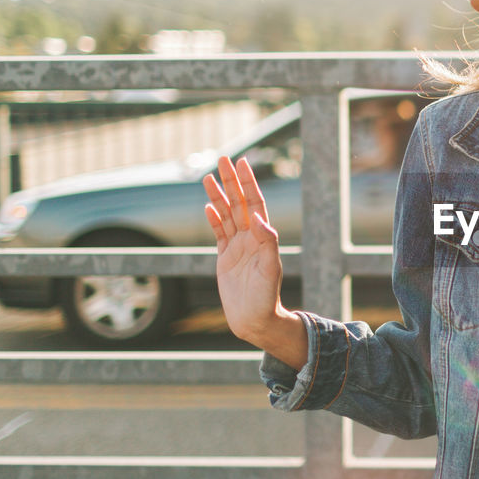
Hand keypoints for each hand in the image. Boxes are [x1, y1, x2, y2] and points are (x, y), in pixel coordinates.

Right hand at [203, 155, 285, 342]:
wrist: (254, 319)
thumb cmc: (267, 296)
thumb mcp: (270, 268)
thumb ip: (268, 242)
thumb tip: (259, 219)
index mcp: (263, 237)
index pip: (255, 203)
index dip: (248, 183)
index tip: (242, 163)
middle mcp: (251, 238)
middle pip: (239, 203)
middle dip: (231, 181)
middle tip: (223, 158)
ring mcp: (237, 247)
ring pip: (226, 215)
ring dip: (218, 196)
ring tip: (209, 177)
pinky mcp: (225, 258)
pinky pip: (218, 234)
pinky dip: (213, 219)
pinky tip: (208, 207)